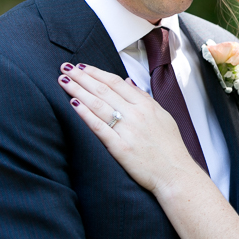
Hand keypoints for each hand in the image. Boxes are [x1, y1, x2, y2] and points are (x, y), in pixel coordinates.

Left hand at [58, 63, 194, 192]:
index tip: (82, 66)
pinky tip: (73, 104)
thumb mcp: (163, 115)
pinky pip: (99, 127)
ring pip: (98, 105)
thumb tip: (128, 83)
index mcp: (146, 105)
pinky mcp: (120, 148)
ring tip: (63, 81)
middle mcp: (136, 114)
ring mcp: (127, 130)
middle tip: (65, 68)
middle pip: (103, 90)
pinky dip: (85, 114)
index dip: (96, 72)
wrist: (175, 173)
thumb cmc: (170, 147)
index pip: (116, 82)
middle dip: (82, 77)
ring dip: (78, 91)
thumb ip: (144, 98)